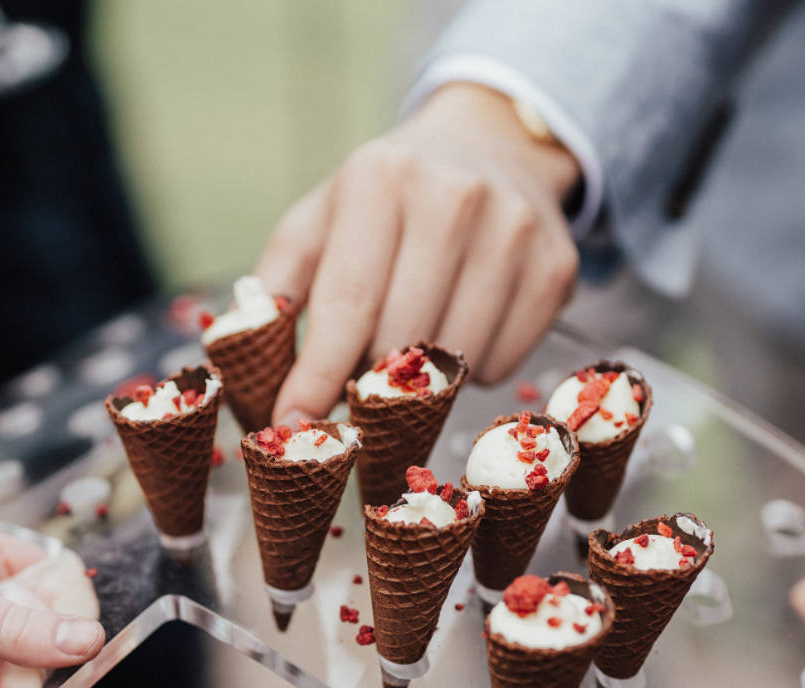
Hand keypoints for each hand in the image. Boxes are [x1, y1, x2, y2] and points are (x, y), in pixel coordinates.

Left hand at [259, 82, 582, 423]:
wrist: (491, 146)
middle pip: (402, 340)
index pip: (347, 303)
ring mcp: (515, 232)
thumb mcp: (319, 220)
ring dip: (423, 383)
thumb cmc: (386, 201)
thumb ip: (277, 287)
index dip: (317, 375)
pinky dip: (471, 371)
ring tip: (408, 351)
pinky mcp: (557, 267)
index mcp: (380, 180)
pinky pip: (502, 364)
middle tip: (354, 392)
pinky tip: (460, 331)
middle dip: (368, 384)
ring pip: (456, 362)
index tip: (293, 424)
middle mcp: (454, 197)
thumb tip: (248, 368)